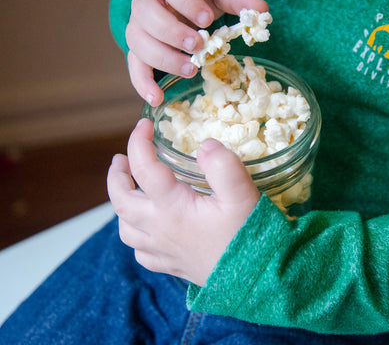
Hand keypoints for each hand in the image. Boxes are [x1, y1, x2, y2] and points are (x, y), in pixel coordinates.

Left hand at [106, 118, 260, 285]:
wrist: (257, 280)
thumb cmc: (249, 236)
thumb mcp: (243, 195)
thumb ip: (223, 166)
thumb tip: (204, 144)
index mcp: (172, 207)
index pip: (144, 168)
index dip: (139, 142)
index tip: (144, 124)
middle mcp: (160, 229)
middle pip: (120, 201)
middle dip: (116, 176)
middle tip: (121, 159)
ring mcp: (163, 251)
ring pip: (125, 228)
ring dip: (122, 206)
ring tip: (131, 191)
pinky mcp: (172, 266)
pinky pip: (141, 253)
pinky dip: (137, 236)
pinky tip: (148, 230)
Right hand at [126, 0, 268, 105]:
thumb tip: (262, 10)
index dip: (186, 2)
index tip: (207, 20)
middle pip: (146, 13)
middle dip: (173, 32)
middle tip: (198, 47)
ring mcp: (138, 23)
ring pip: (137, 41)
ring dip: (163, 58)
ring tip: (191, 69)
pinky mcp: (138, 47)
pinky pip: (134, 65)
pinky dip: (142, 83)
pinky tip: (157, 98)